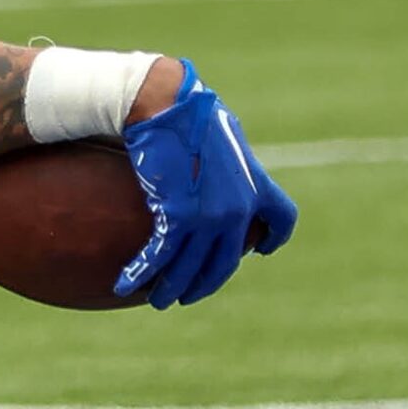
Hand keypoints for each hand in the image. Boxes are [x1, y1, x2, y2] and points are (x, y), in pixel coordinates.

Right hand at [114, 60, 297, 308]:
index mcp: (257, 186)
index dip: (273, 240)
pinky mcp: (179, 217)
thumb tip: (217, 152)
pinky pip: (161, 256)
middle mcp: (239, 209)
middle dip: (205, 284)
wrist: (169, 107)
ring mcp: (210, 216)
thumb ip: (225, 155)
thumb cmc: (190, 111)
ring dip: (171, 289)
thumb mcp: (222, 132)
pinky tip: (126, 285)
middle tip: (186, 296)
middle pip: (226, 262)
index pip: (281, 220)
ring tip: (157, 301)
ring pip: (191, 268)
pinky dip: (143, 273)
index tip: (260, 251)